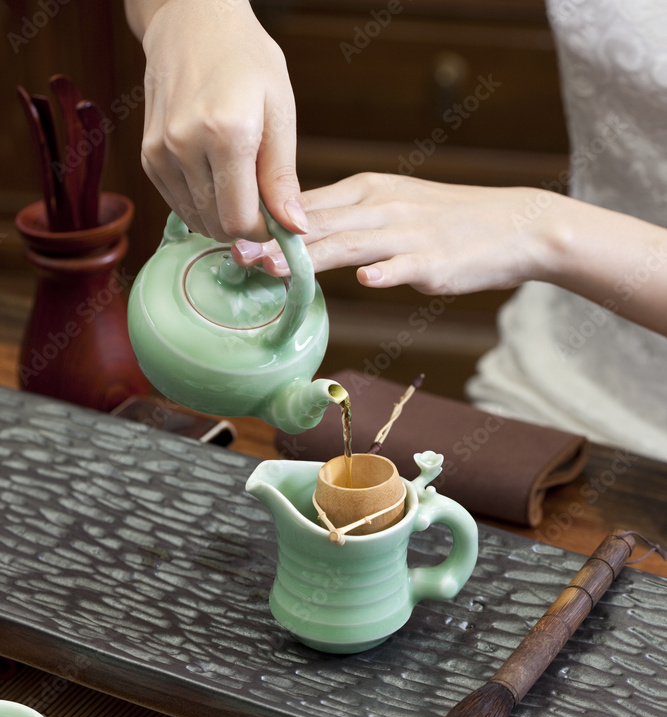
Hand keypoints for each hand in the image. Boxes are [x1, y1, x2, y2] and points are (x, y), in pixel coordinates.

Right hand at [130, 0, 307, 240]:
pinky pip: (179, 203)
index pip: (239, 220)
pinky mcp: (149, 156)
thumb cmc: (245, 60)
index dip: (263, 230)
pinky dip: (201, 203)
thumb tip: (294, 227)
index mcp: (226, 133)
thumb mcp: (279, 112)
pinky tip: (216, 175)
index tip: (277, 219)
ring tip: (240, 181)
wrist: (193, 23)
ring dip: (222, 214)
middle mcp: (185, 145)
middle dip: (244, 224)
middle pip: (217, 224)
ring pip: (197, 218)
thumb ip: (282, 176)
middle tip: (261, 200)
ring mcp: (160, 152)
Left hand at [232, 172, 562, 293]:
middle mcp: (382, 205)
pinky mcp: (434, 259)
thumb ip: (347, 221)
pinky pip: (404, 264)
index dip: (268, 222)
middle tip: (234, 255)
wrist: (513, 225)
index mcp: (367, 190)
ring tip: (273, 269)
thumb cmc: (448, 222)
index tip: (230, 238)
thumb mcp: (392, 208)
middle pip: (319, 223)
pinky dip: (385, 270)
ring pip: (350, 243)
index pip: (308, 204)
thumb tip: (299, 235)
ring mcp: (408, 232)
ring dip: (310, 257)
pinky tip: (365, 279)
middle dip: (274, 240)